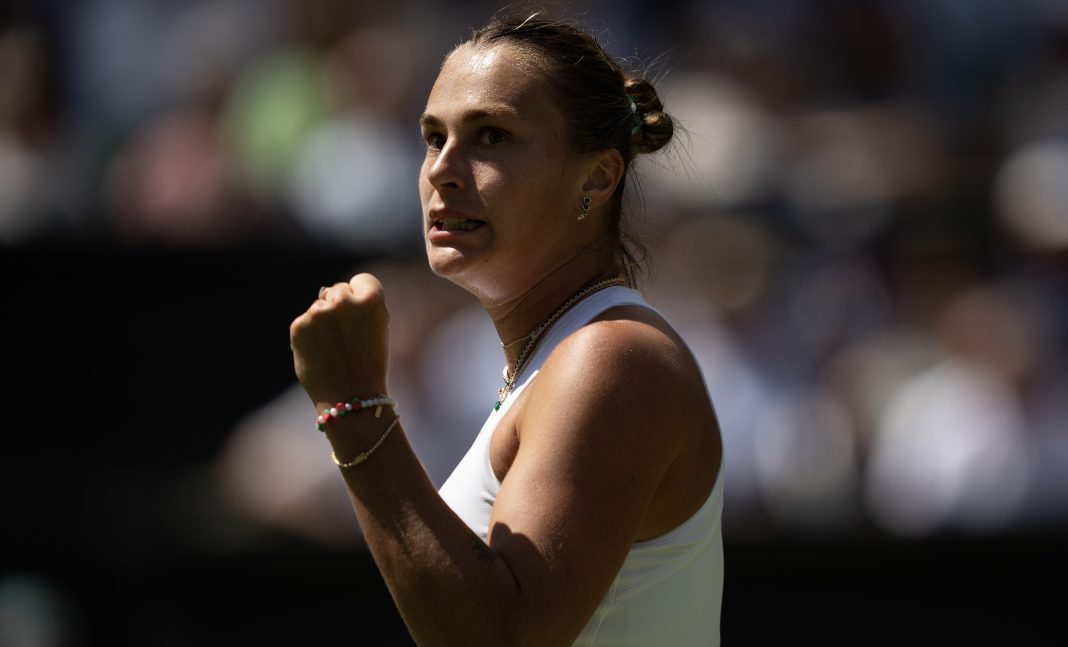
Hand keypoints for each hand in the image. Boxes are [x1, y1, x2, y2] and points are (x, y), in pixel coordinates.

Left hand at [290, 273, 390, 407]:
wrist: (351, 398)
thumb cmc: (369, 365)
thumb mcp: (378, 329)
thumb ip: (361, 306)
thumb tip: (329, 292)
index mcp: (371, 300)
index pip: (361, 280)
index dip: (361, 296)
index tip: (360, 313)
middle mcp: (344, 301)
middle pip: (338, 289)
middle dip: (340, 306)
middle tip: (346, 336)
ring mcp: (319, 312)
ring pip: (319, 306)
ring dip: (324, 321)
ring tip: (334, 349)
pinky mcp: (299, 325)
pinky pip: (305, 322)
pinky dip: (310, 335)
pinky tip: (320, 353)